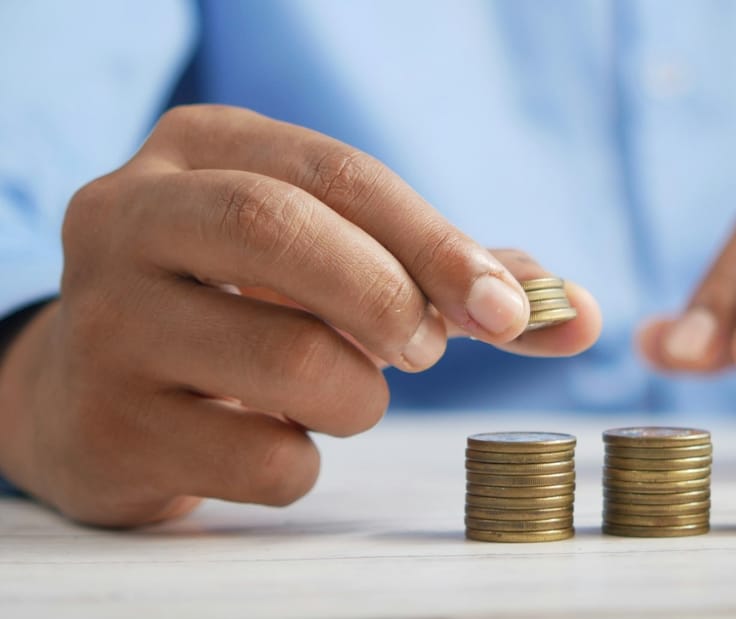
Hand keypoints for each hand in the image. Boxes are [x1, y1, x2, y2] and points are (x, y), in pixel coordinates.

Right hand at [0, 105, 600, 525]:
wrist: (92, 392)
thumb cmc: (243, 309)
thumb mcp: (331, 259)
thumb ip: (453, 277)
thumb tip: (579, 314)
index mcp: (200, 150)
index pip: (338, 174)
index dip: (437, 242)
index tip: (508, 310)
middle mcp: (130, 217)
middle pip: (281, 231)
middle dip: (389, 297)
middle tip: (427, 349)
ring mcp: (103, 322)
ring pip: (286, 360)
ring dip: (358, 395)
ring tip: (341, 393)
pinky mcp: (106, 424)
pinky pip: (260, 458)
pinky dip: (305, 462)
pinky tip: (274, 439)